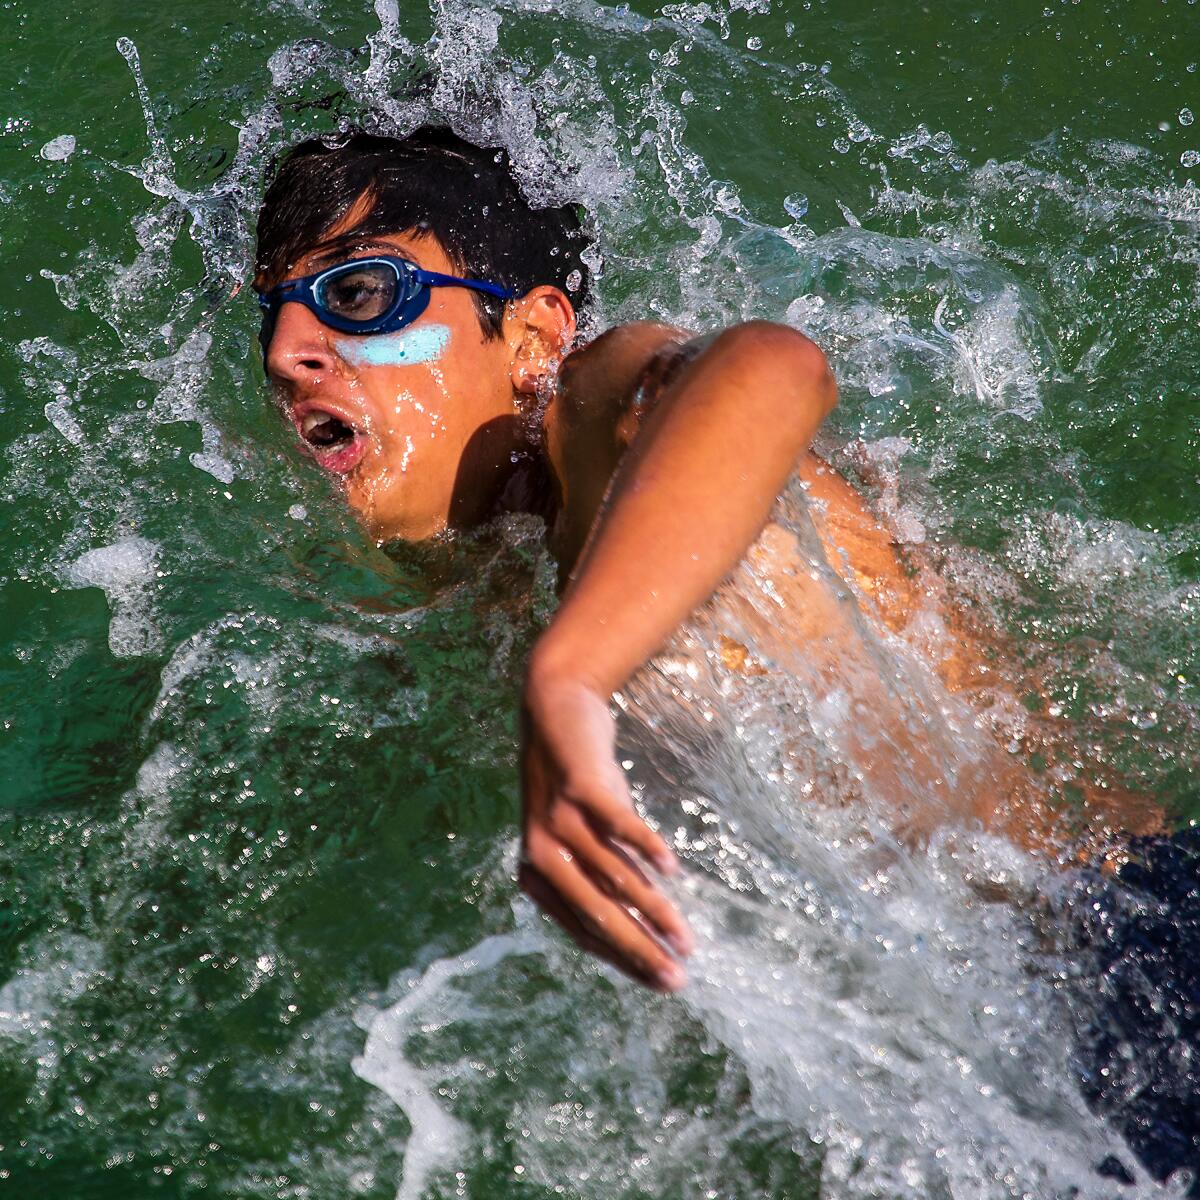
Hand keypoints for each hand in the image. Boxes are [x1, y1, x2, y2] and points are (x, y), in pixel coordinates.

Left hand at [518, 666, 692, 991]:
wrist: (554, 709)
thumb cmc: (577, 786)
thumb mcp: (580, 838)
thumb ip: (601, 877)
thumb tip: (644, 929)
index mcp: (538, 875)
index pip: (584, 932)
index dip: (625, 960)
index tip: (662, 981)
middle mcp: (542, 853)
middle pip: (597, 914)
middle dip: (640, 950)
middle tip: (678, 977)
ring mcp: (559, 820)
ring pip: (614, 876)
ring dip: (654, 910)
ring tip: (686, 936)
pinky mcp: (581, 788)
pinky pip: (619, 826)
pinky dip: (647, 848)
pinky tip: (673, 870)